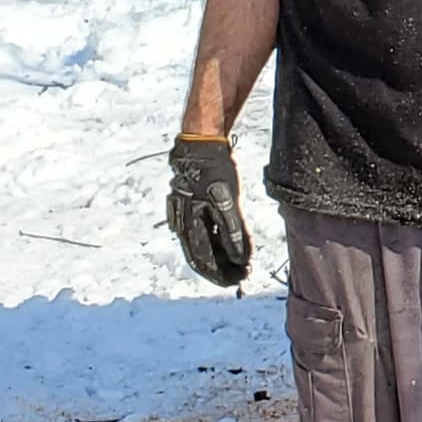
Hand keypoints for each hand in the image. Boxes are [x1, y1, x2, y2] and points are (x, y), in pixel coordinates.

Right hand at [168, 135, 252, 286]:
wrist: (201, 142)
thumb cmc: (216, 170)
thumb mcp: (229, 201)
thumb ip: (234, 231)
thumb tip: (240, 259)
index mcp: (190, 224)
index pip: (204, 260)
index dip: (223, 272)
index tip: (241, 278)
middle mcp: (182, 221)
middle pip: (200, 256)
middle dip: (220, 269)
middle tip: (239, 277)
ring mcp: (181, 212)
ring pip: (197, 244)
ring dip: (216, 257)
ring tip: (233, 265)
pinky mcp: (185, 204)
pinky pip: (194, 230)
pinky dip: (208, 241)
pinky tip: (218, 244)